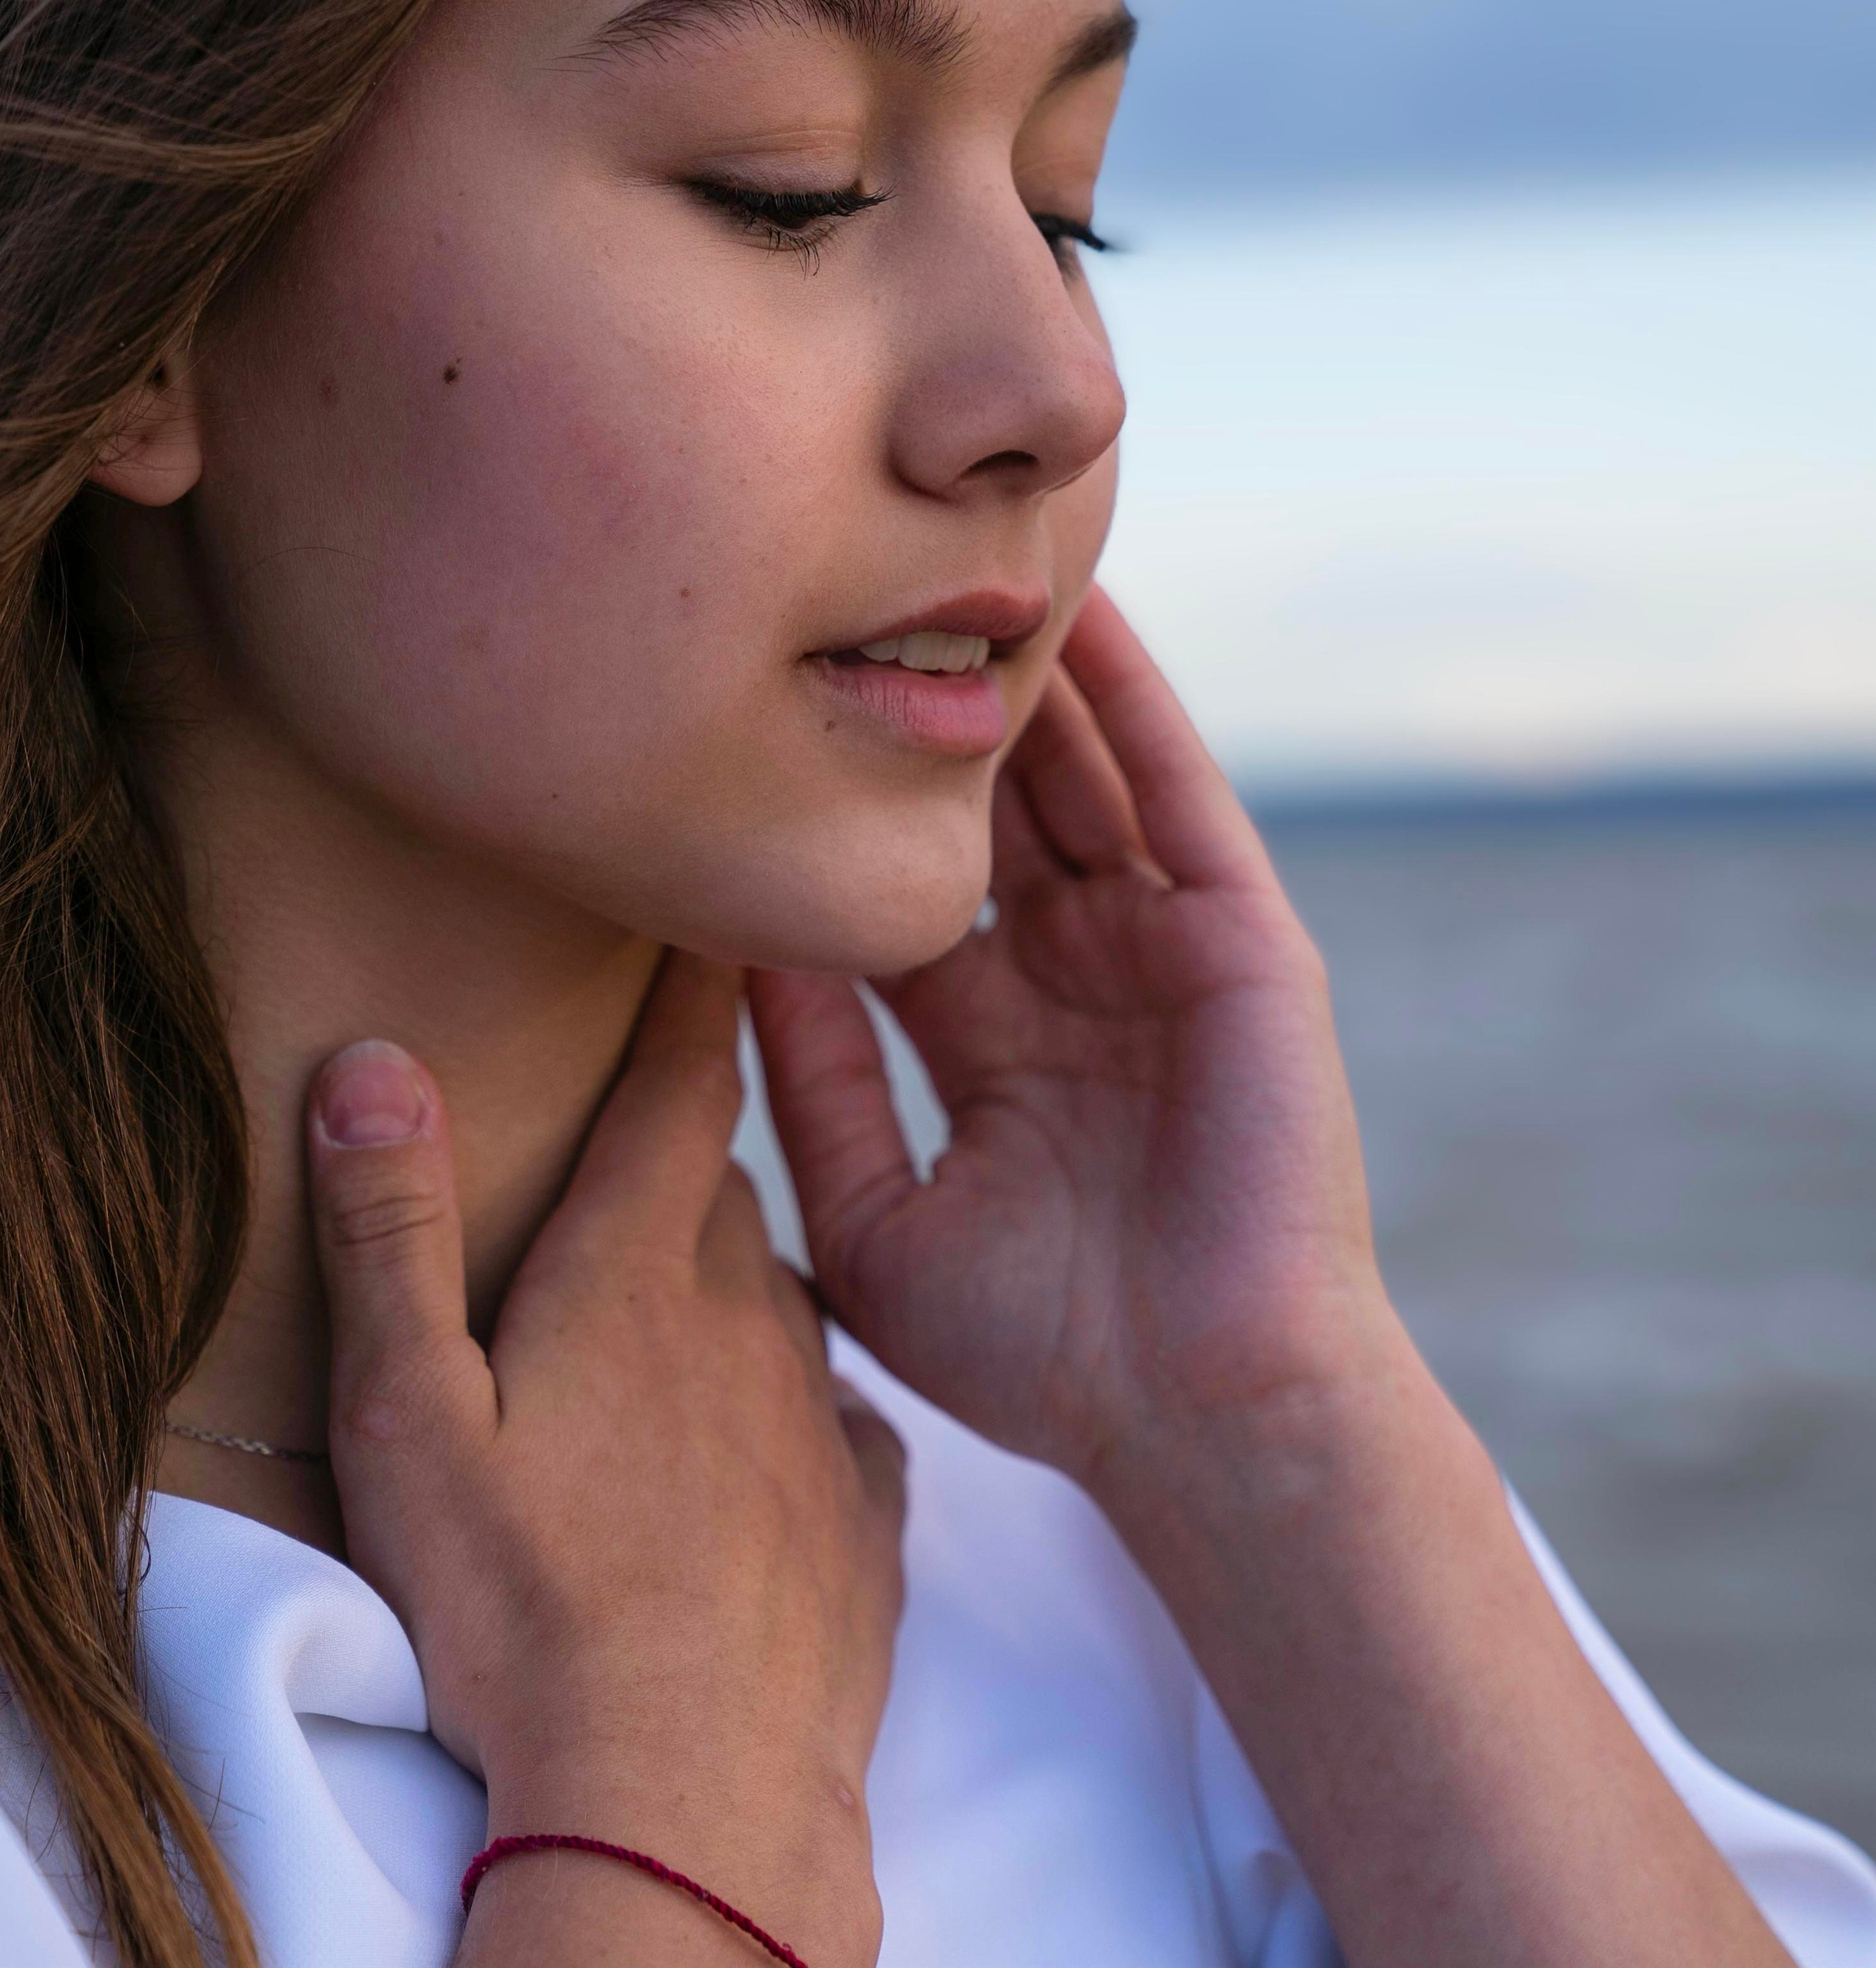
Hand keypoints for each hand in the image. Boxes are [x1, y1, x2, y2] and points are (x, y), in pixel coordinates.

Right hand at [305, 951, 902, 1966]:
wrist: (689, 1799)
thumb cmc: (521, 1610)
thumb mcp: (409, 1420)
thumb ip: (390, 1235)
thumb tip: (373, 1064)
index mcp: (635, 1277)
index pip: (680, 1088)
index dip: (697, 995)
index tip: (720, 922)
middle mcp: (748, 1319)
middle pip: (721, 1194)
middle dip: (683, 1158)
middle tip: (642, 1145)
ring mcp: (818, 1419)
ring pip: (781, 1302)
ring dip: (734, 1290)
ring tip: (681, 1316)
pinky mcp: (867, 1520)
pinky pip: (839, 1425)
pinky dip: (797, 1416)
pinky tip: (765, 1455)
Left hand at [749, 584, 1396, 1500]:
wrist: (1203, 1411)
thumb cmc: (1045, 1354)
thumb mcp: (876, 1216)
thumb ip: (807, 1090)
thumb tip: (726, 959)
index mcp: (992, 1045)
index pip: (901, 894)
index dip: (836, 816)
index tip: (748, 723)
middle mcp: (1073, 979)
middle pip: (986, 814)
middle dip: (929, 714)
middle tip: (846, 591)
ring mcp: (1160, 950)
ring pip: (1078, 777)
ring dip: (1026, 675)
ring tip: (957, 556)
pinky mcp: (1240, 938)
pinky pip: (1178, 790)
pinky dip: (1136, 697)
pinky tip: (1086, 608)